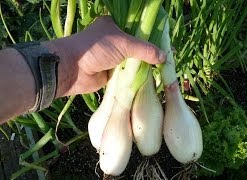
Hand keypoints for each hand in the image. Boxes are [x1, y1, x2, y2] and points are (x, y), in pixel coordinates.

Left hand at [44, 16, 165, 97]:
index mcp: (114, 25)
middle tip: (167, 57)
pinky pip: (128, 75)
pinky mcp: (111, 73)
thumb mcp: (123, 43)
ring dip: (145, 66)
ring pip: (133, 61)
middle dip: (150, 52)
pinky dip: (137, 77)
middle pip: (137, 46)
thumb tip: (164, 56)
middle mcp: (114, 40)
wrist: (72, 70)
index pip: (137, 28)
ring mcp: (113, 58)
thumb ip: (145, 49)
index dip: (152, 34)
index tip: (165, 41)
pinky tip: (151, 79)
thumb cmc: (96, 49)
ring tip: (163, 69)